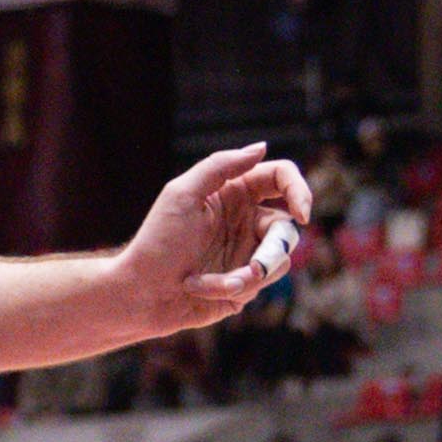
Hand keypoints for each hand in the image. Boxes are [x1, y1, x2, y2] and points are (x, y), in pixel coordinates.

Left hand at [121, 143, 315, 329]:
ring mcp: (247, 252)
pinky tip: (199, 289)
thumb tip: (261, 147)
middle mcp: (245, 219)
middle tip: (254, 268)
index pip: (280, 178)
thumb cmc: (156, 242)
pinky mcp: (244, 283)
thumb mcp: (182, 195)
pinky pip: (257, 285)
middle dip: (272, 250)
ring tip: (204, 281)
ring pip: (279, 260)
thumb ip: (220, 166)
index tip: (302, 214)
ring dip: (245, 275)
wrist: (139, 294)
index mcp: (234, 192)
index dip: (299, 191)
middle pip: (287, 226)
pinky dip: (228, 289)